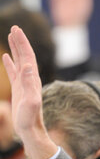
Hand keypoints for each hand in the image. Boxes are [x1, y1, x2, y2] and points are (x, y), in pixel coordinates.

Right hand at [2, 26, 57, 158]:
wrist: (30, 130)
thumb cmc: (30, 119)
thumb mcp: (30, 101)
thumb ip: (28, 84)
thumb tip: (27, 66)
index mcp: (33, 79)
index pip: (28, 56)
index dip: (23, 43)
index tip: (16, 30)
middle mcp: (30, 79)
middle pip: (25, 55)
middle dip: (20, 41)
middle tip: (14, 28)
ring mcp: (24, 84)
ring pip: (20, 61)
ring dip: (16, 49)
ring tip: (11, 36)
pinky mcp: (19, 90)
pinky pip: (14, 72)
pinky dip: (10, 63)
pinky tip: (6, 56)